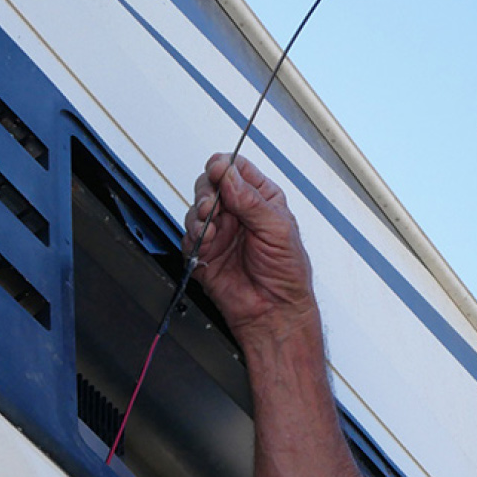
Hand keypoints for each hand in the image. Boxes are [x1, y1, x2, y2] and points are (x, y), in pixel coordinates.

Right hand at [184, 154, 318, 342]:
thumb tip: (228, 173)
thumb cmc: (287, 273)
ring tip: (211, 222)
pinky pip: (189, 234)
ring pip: (197, 207)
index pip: (238, 169)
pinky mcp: (204, 252)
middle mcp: (239, 213)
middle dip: (208, 189)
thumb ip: (250, 200)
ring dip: (200, 211)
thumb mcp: (277, 228)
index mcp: (262, 200)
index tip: (219, 169)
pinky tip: (207, 240)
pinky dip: (194, 234)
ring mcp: (221, 231)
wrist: (274, 311)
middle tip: (213, 202)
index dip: (225, 165)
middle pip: (212, 184)